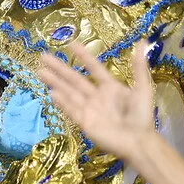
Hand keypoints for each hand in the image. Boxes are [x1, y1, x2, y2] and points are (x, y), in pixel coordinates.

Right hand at [38, 42, 153, 158]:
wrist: (139, 141)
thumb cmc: (142, 115)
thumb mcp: (143, 88)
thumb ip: (138, 67)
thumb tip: (142, 41)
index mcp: (110, 87)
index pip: (93, 68)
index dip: (83, 55)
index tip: (71, 43)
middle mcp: (96, 96)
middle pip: (74, 79)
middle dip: (59, 68)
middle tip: (43, 56)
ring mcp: (89, 110)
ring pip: (69, 93)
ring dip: (55, 82)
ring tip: (40, 72)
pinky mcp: (85, 123)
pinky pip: (72, 111)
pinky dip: (63, 103)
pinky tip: (52, 93)